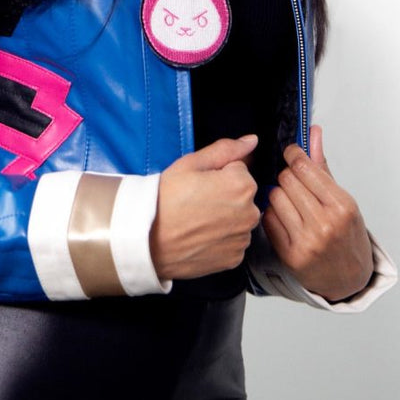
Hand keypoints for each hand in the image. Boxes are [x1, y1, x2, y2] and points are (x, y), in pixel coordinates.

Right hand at [150, 134, 260, 280]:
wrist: (148, 238)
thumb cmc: (166, 199)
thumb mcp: (191, 163)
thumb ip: (226, 149)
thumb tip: (251, 141)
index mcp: (242, 185)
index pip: (239, 170)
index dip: (217, 174)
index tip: (200, 183)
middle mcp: (249, 213)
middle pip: (242, 196)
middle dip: (225, 195)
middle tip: (196, 201)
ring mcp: (243, 238)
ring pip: (238, 219)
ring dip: (224, 218)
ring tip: (197, 220)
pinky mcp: (235, 258)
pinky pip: (233, 242)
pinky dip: (221, 239)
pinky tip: (200, 236)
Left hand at [262, 125, 373, 301]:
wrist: (348, 278)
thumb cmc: (346, 235)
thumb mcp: (341, 198)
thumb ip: (322, 165)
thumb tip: (312, 132)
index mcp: (341, 206)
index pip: (304, 167)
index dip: (293, 155)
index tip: (291, 153)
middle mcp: (324, 224)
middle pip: (286, 179)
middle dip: (286, 175)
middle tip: (293, 181)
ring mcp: (306, 241)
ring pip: (274, 197)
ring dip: (278, 194)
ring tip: (290, 201)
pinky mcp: (288, 255)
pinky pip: (267, 219)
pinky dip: (271, 213)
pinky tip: (284, 217)